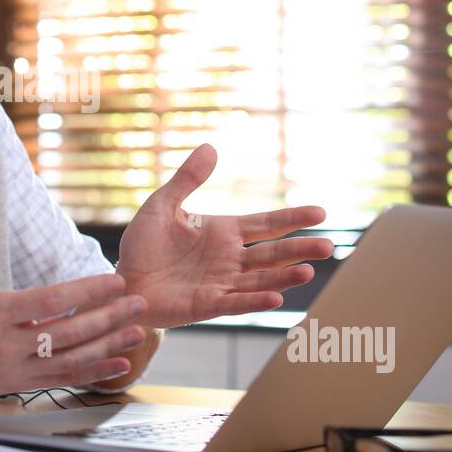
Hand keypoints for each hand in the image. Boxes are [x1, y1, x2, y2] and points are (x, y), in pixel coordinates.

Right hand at [0, 213, 150, 398]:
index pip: (50, 301)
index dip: (85, 292)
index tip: (114, 280)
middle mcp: (10, 342)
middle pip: (69, 331)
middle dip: (108, 317)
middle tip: (139, 303)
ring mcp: (17, 367)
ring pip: (71, 358)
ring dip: (108, 346)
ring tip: (138, 333)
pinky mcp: (20, 384)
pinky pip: (63, 379)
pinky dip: (93, 373)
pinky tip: (118, 365)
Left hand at [116, 143, 333, 327]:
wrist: (122, 282)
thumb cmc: (143, 245)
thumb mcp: (162, 205)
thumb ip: (187, 180)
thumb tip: (210, 147)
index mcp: (223, 232)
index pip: (266, 224)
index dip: (292, 219)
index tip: (321, 213)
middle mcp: (229, 259)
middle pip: (273, 253)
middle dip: (300, 250)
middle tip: (329, 246)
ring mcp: (221, 283)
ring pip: (260, 279)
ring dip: (285, 276)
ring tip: (309, 271)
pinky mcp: (206, 305)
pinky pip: (235, 303)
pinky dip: (255, 300)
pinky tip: (277, 298)